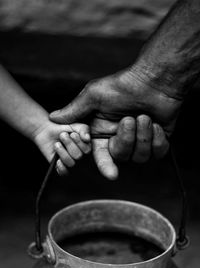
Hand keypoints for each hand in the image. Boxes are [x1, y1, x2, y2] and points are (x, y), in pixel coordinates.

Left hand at [33, 121, 90, 174]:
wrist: (47, 131)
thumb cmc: (63, 128)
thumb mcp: (75, 126)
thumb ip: (84, 129)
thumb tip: (87, 138)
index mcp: (86, 148)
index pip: (87, 151)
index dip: (79, 142)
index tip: (72, 134)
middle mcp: (80, 157)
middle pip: (78, 156)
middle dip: (69, 144)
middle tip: (62, 135)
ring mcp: (70, 162)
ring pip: (71, 164)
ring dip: (62, 152)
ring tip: (57, 144)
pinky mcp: (61, 167)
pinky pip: (64, 173)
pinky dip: (61, 166)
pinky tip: (57, 159)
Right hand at [50, 69, 181, 178]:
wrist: (154, 79)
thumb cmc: (123, 85)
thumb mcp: (94, 96)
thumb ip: (74, 111)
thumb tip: (52, 118)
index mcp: (103, 131)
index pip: (101, 155)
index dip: (106, 166)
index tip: (112, 175)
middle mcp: (119, 137)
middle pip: (121, 156)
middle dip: (126, 140)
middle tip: (130, 119)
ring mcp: (139, 139)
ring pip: (140, 156)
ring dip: (143, 136)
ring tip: (145, 117)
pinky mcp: (157, 140)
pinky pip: (158, 153)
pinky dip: (158, 139)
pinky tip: (156, 124)